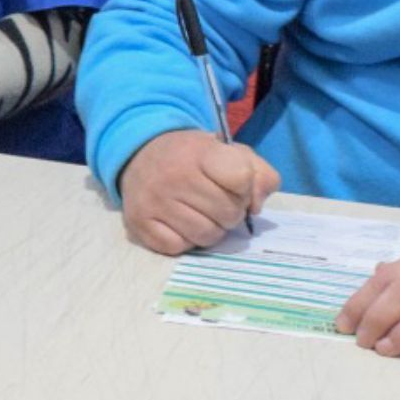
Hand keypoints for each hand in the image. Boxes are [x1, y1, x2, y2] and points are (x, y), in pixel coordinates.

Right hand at [118, 131, 282, 254]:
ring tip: (203, 216)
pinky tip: (181, 225)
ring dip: (212, 231)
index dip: (245, 188)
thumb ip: (259, 174)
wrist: (141, 155)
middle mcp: (174, 175)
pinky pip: (178, 247)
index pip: (241, 178)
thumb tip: (256, 207)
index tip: (234, 185)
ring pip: (206, 236)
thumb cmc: (194, 158)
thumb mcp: (230, 152)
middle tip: (218, 204)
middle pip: (227, 213)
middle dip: (231, 213)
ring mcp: (154, 201)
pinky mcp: (139, 224)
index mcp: (201, 151)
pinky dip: (185, 241)